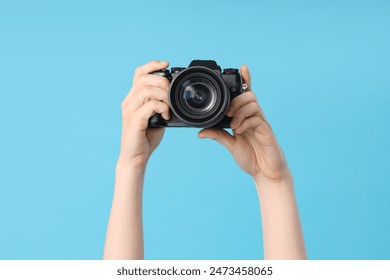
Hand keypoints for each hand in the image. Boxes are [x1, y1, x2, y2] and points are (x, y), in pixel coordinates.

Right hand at [119, 60, 169, 168]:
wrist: (135, 158)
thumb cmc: (145, 138)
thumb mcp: (156, 117)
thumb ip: (161, 105)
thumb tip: (174, 96)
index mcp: (133, 98)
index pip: (139, 73)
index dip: (152, 65)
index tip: (166, 64)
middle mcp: (128, 102)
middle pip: (143, 78)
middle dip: (162, 81)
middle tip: (171, 94)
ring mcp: (129, 111)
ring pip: (146, 90)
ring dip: (163, 95)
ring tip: (169, 106)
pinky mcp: (134, 120)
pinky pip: (149, 105)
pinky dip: (161, 107)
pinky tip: (166, 116)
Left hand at [198, 65, 289, 185]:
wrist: (266, 173)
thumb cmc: (251, 157)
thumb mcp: (230, 145)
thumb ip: (218, 135)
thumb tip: (200, 132)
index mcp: (246, 117)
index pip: (246, 95)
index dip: (246, 81)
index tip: (242, 67)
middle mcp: (254, 117)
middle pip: (249, 95)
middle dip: (236, 100)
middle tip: (227, 113)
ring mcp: (261, 123)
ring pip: (253, 103)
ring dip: (239, 111)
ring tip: (233, 125)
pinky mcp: (266, 131)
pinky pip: (256, 118)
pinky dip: (245, 122)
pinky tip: (239, 131)